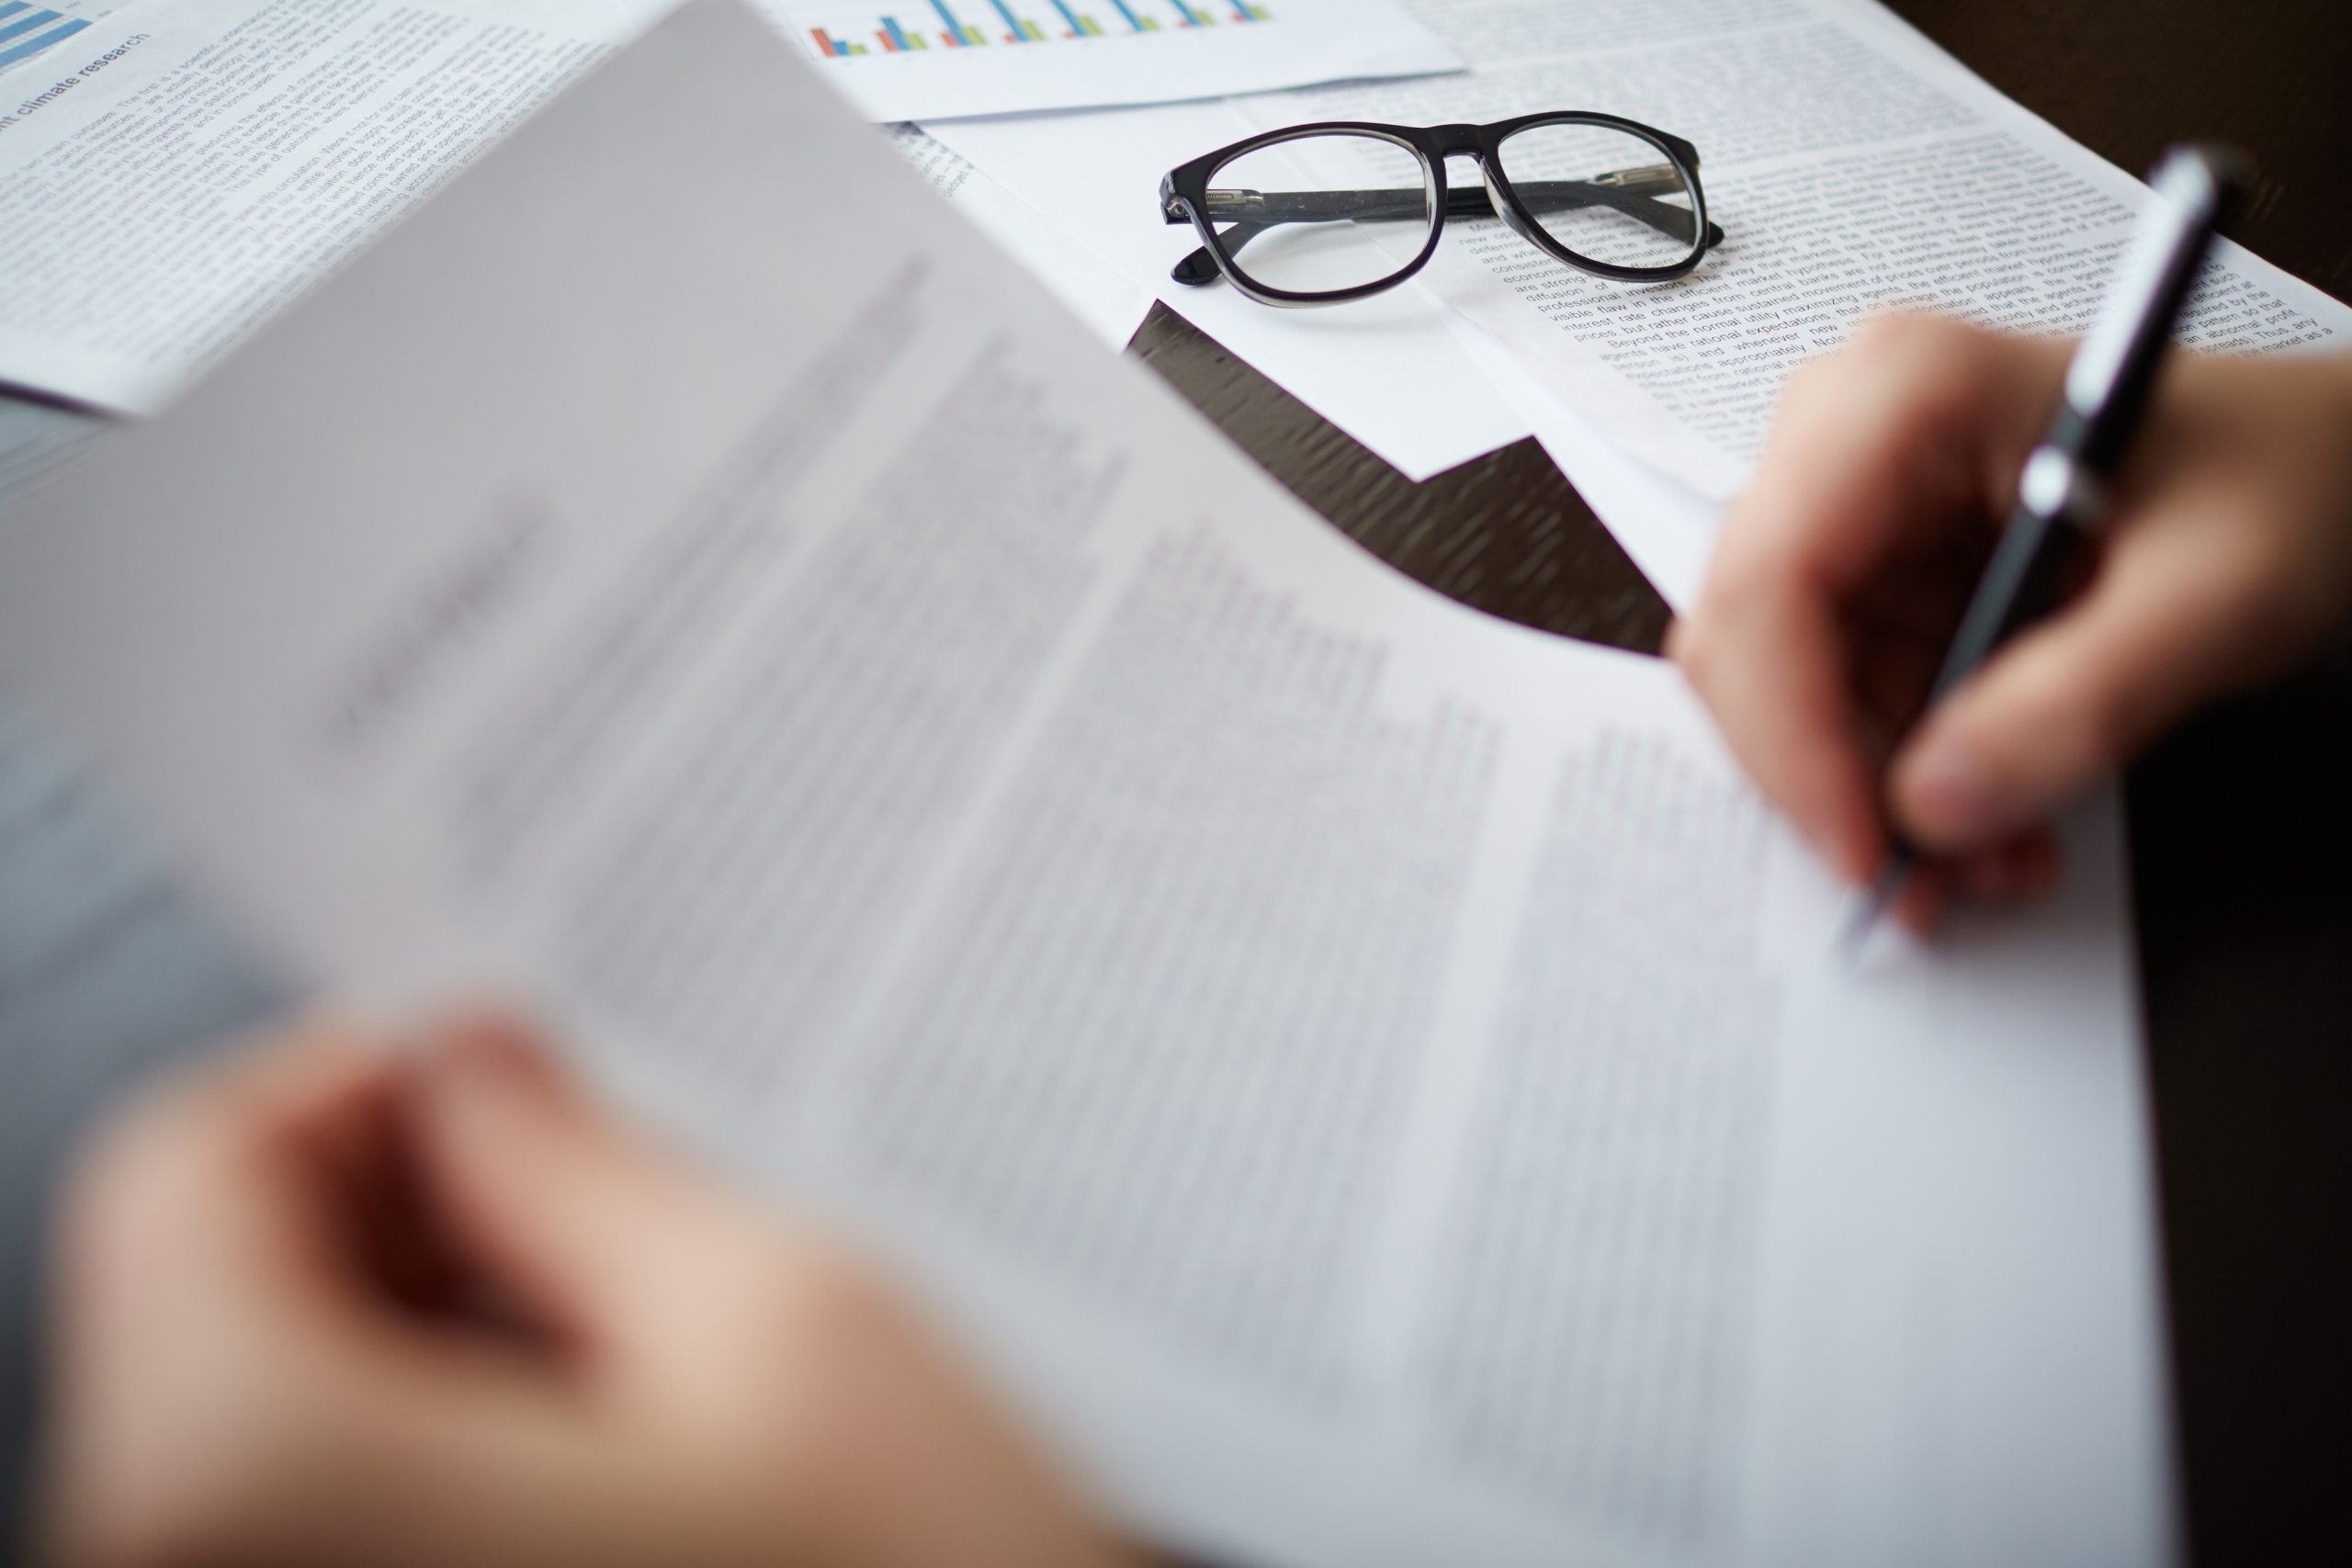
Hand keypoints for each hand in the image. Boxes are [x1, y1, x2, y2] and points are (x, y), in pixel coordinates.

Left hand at [41, 1014, 1137, 1567]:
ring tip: (650, 1350)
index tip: (507, 1076)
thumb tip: (480, 1073)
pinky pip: (322, 1533)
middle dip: (408, 1215)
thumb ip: (585, 1164)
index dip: (362, 1080)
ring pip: (267, 1426)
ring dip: (433, 1339)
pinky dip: (435, 1462)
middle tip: (606, 1195)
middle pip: (218, 1305)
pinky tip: (621, 1465)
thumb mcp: (787, 1322)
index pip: (182, 1172)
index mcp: (256, 1484)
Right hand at [1671, 316, 2351, 926]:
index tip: (1863, 845)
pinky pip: (1842, 702)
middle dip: (1833, 777)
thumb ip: (2078, 705)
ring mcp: (1859, 510)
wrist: (2336, 469)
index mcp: (1907, 394)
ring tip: (1998, 853)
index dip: (1791, 731)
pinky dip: (1906, 776)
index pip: (1771, 579)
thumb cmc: (2293, 474)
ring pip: (1790, 693)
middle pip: (1754, 642)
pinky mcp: (1882, 574)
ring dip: (1876, 795)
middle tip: (1926, 877)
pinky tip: (1997, 809)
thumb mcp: (2218, 595)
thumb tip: (1935, 808)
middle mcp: (1850, 440)